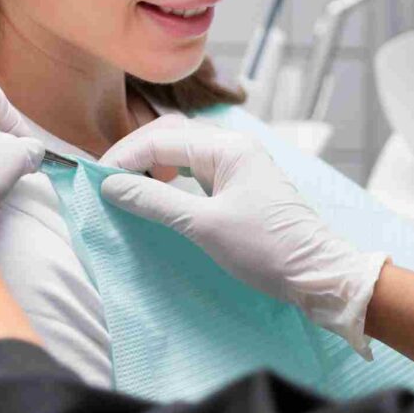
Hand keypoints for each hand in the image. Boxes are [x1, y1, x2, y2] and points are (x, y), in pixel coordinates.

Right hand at [100, 116, 388, 356]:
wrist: (318, 275)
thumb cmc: (266, 249)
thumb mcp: (204, 226)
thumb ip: (156, 201)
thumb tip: (111, 185)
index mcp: (229, 147)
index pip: (163, 138)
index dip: (125, 157)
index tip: (95, 182)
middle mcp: (235, 148)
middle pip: (173, 137)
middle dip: (137, 155)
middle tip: (107, 184)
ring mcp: (241, 167)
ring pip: (185, 155)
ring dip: (154, 168)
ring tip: (128, 191)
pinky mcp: (243, 188)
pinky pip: (198, 174)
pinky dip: (173, 182)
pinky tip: (160, 199)